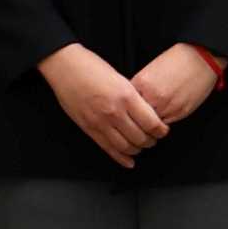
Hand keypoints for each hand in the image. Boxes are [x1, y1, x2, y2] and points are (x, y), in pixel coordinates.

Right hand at [40, 40, 170, 164]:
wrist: (65, 66)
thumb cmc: (90, 66)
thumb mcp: (120, 78)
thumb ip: (132, 97)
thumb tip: (145, 112)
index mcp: (126, 96)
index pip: (151, 123)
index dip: (161, 130)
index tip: (163, 130)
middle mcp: (115, 112)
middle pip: (141, 138)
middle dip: (151, 141)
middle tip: (154, 139)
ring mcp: (100, 122)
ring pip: (126, 147)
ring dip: (137, 150)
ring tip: (141, 146)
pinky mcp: (89, 129)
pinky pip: (108, 149)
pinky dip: (121, 158)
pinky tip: (129, 161)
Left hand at [128, 44, 222, 133]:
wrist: (201, 58)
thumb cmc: (177, 60)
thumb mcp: (151, 68)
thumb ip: (141, 86)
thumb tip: (134, 100)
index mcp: (142, 83)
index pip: (127, 102)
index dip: (130, 104)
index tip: (133, 104)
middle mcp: (153, 96)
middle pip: (138, 116)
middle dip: (140, 114)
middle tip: (145, 109)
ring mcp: (167, 106)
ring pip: (152, 123)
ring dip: (153, 119)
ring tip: (159, 108)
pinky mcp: (180, 112)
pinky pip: (167, 123)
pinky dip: (165, 119)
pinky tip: (168, 108)